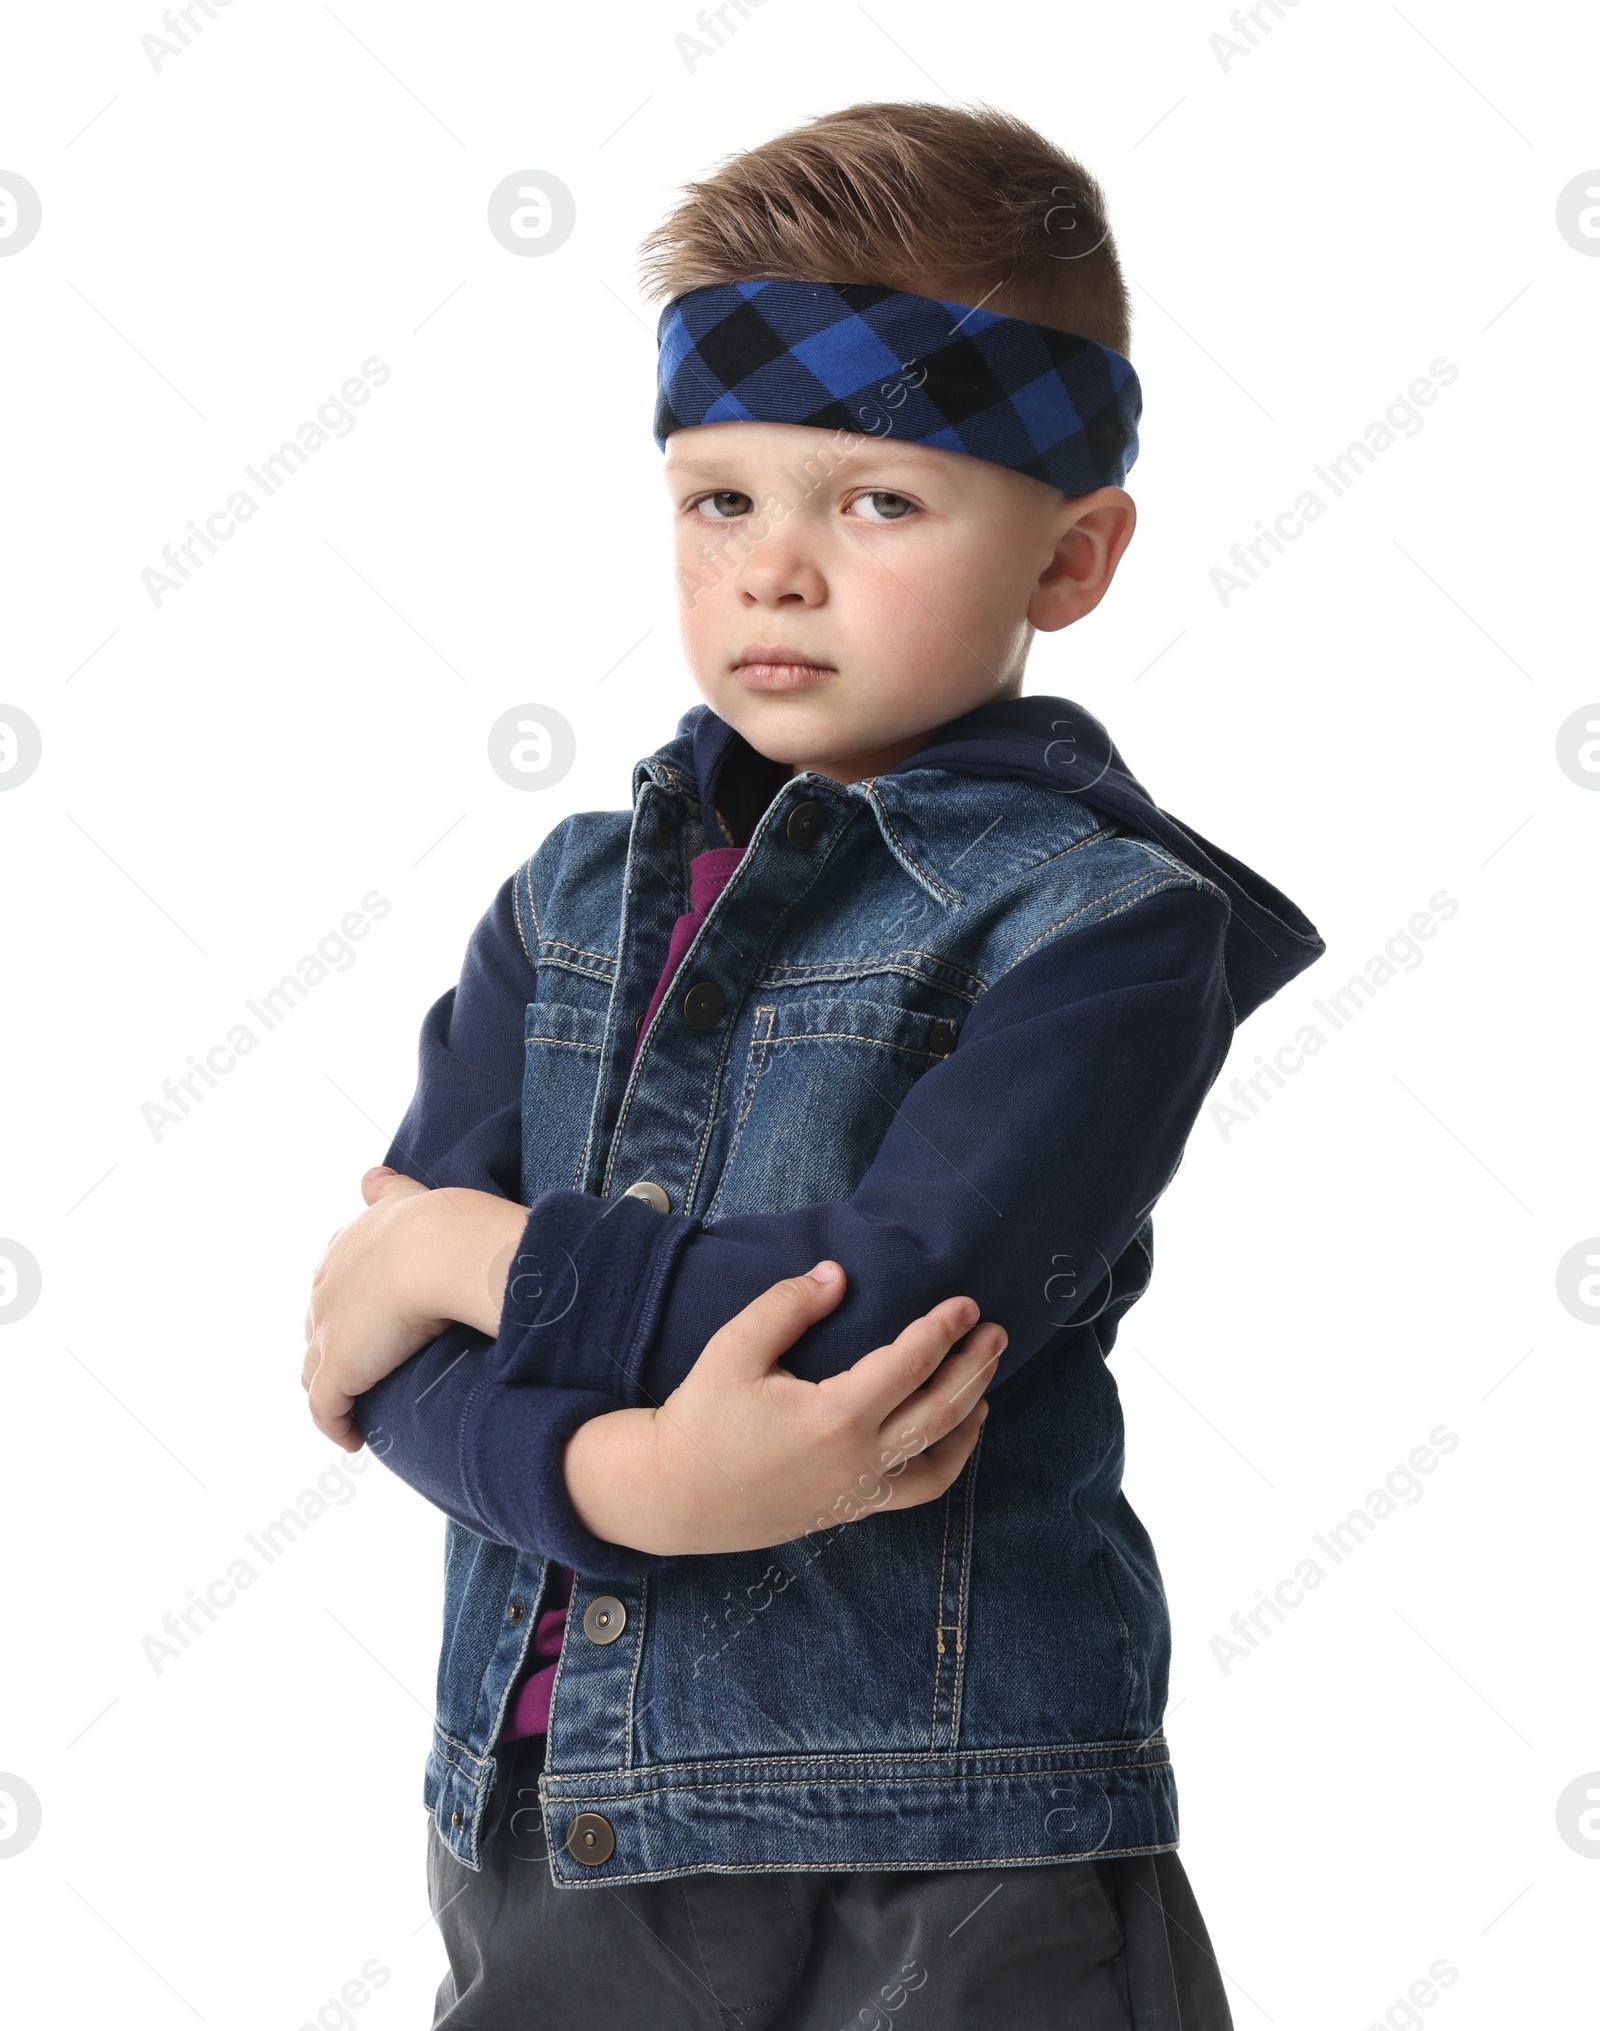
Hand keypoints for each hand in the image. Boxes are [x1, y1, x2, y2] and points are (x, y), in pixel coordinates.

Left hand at [302, 1168, 455, 1452]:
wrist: (440, 1251)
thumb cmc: (442, 1224)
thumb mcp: (409, 1197)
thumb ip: (389, 1190)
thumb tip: (371, 1176)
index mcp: (345, 1249)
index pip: (335, 1283)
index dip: (350, 1304)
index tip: (371, 1321)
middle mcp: (325, 1288)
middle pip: (319, 1327)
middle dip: (336, 1346)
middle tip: (369, 1368)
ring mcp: (327, 1331)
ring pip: (315, 1370)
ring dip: (332, 1389)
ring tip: (359, 1407)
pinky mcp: (337, 1370)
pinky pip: (326, 1409)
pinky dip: (336, 1425)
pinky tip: (354, 1439)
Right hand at [561, 1262, 1003, 1555]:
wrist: (673, 1495)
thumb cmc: (700, 1420)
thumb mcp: (734, 1350)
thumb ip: (787, 1307)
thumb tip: (836, 1275)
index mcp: (834, 1418)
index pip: (909, 1366)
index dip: (942, 1331)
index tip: (965, 1304)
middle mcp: (858, 1461)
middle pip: (940, 1412)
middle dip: (974, 1368)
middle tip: (996, 1333)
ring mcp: (858, 1492)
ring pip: (939, 1458)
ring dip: (970, 1415)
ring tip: (986, 1382)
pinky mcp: (850, 1510)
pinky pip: (918, 1490)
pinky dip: (947, 1461)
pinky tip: (953, 1434)